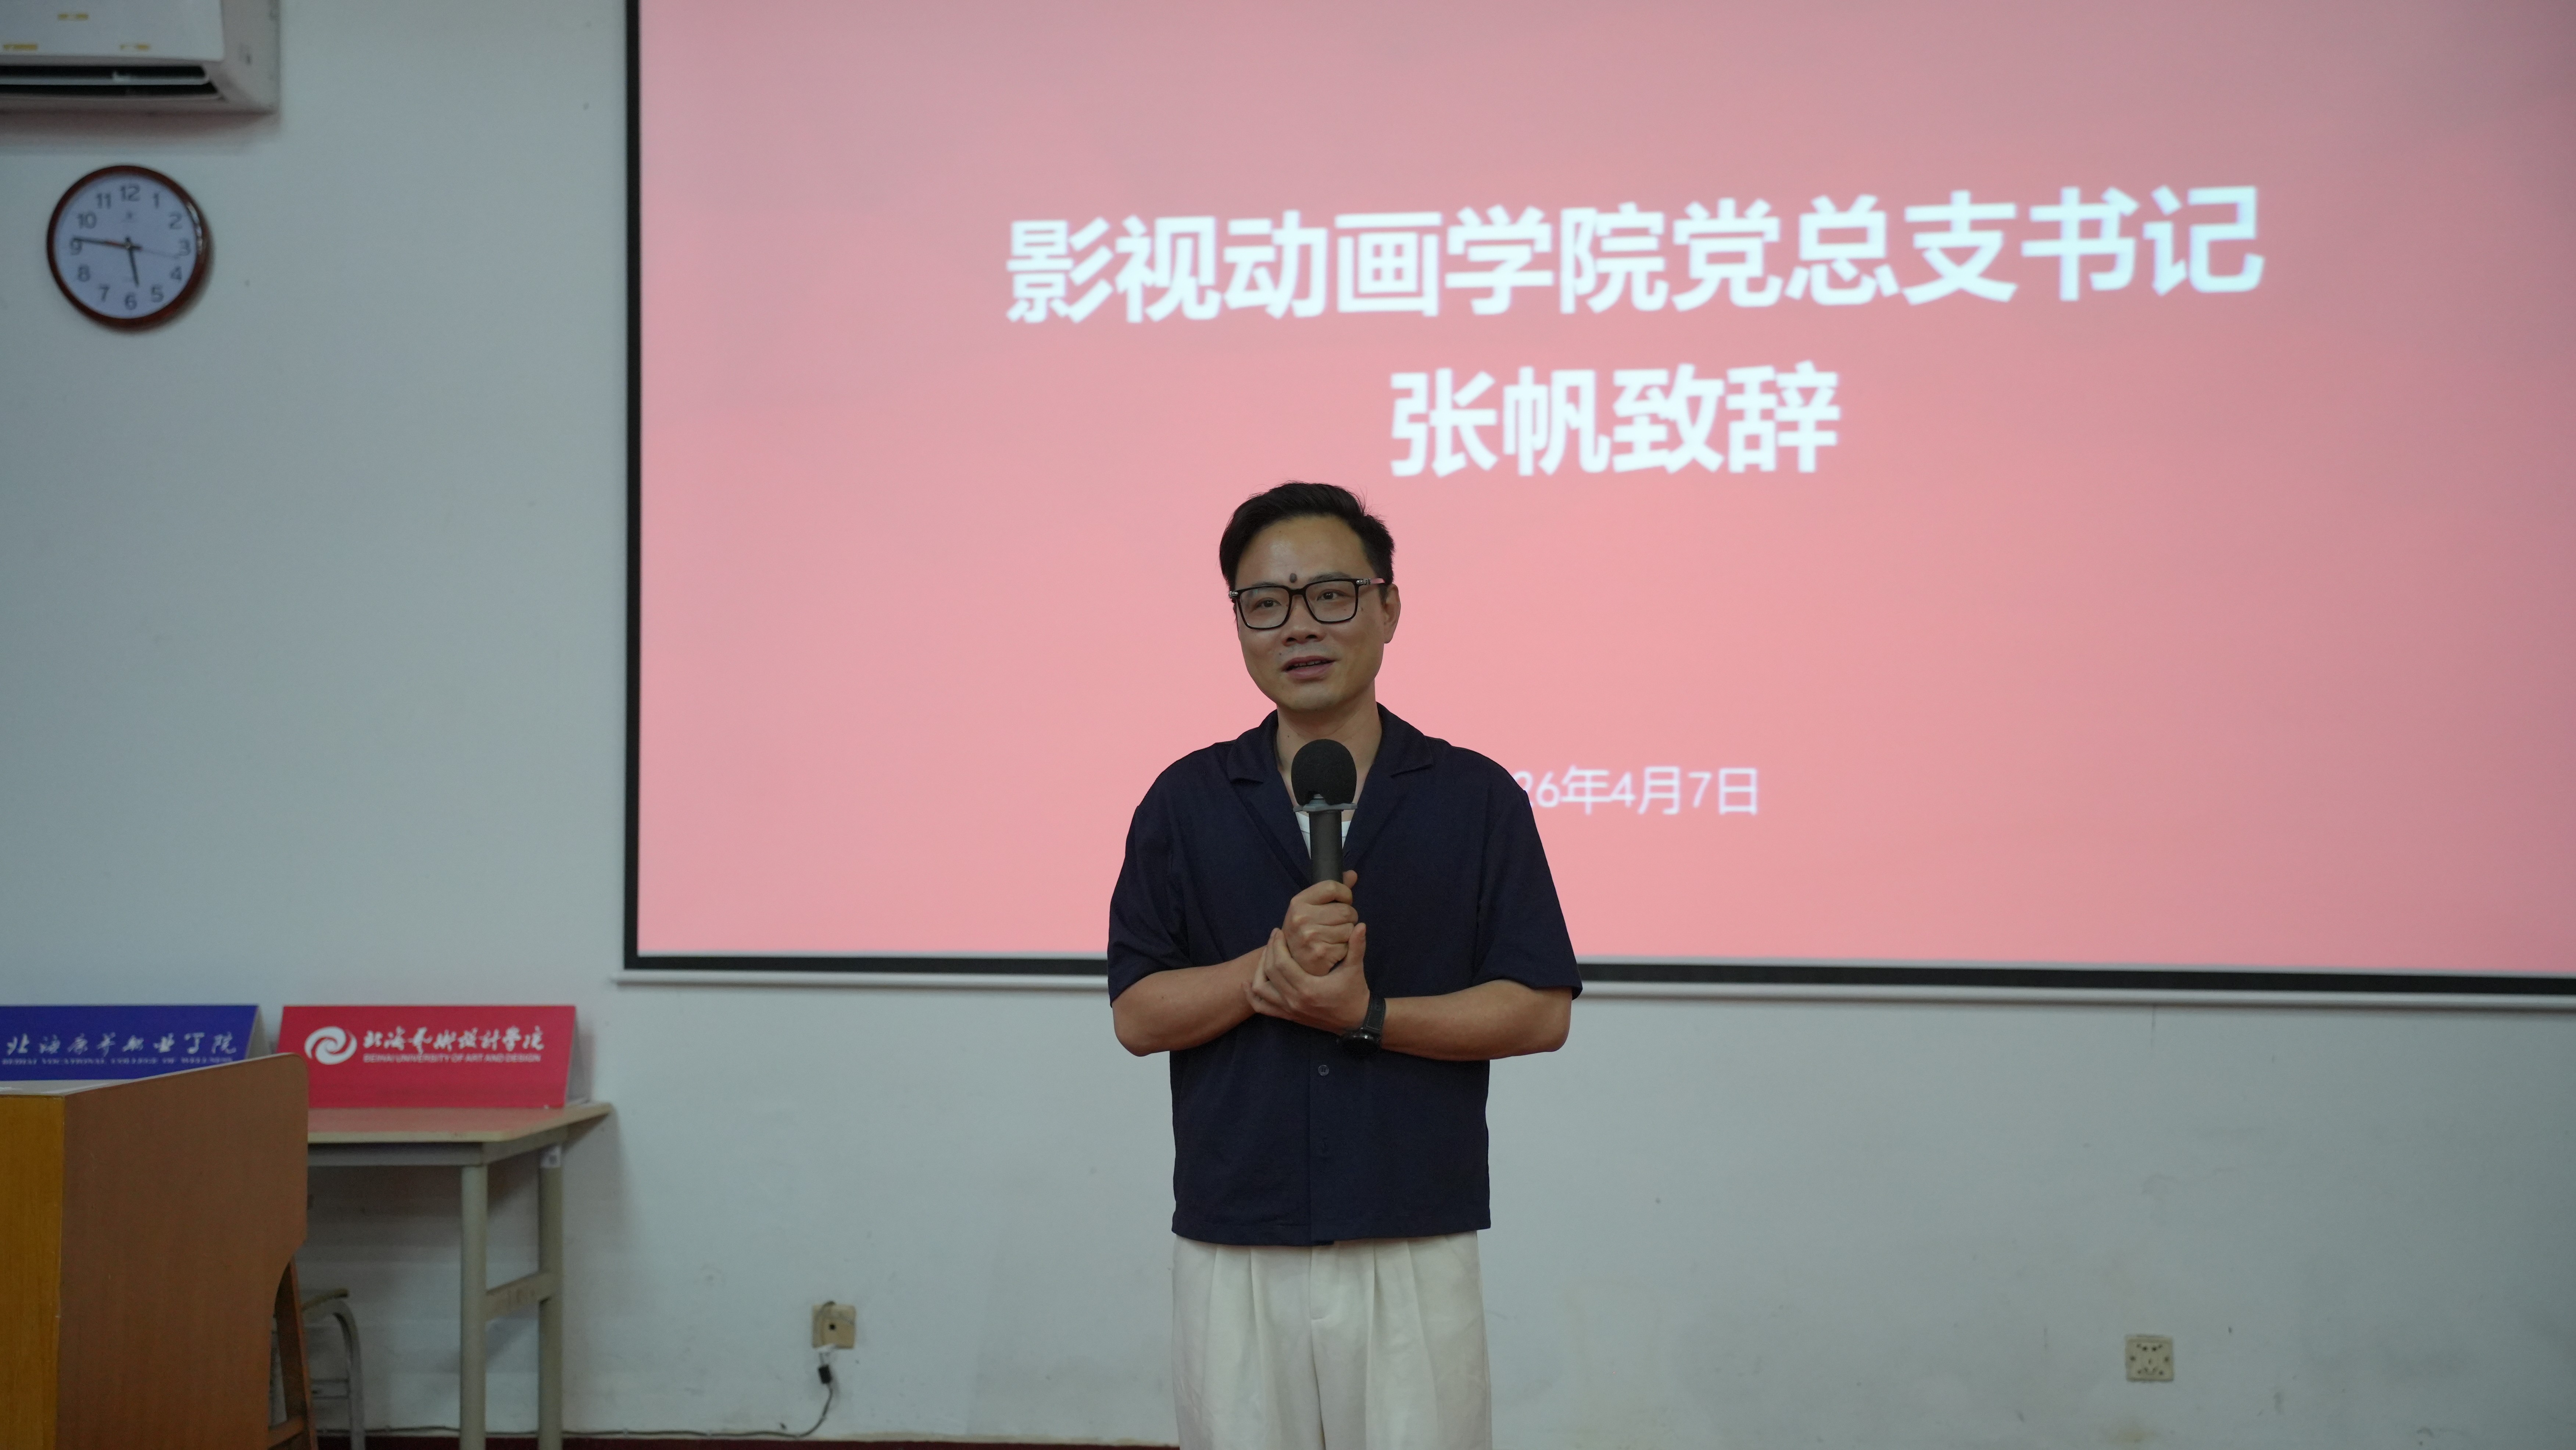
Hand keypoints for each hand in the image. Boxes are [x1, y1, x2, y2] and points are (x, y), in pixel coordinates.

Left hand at [1246, 924, 1370, 1033]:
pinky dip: (1252, 995)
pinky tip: (1248, 983)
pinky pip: (1262, 1008)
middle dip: (1268, 951)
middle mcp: (1294, 1001)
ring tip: (1266, 955)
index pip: (1281, 964)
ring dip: (1258, 971)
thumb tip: (1362, 925)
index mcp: (1308, 988)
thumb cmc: (1355, 992)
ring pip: (1260, 990)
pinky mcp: (1288, 1016)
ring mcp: (1289, 1010)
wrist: (1356, 1021)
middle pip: (1269, 973)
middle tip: (1274, 937)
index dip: (1277, 945)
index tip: (1278, 931)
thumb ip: (1357, 946)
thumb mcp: (1356, 969)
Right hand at [1281, 871, 1358, 975]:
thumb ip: (1333, 891)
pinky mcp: (1320, 953)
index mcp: (1298, 902)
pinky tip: (1334, 950)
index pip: (1332, 887)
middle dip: (1349, 918)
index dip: (1345, 894)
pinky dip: (1345, 949)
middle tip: (1339, 924)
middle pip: (1346, 910)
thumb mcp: (1312, 907)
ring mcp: (1309, 936)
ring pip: (1350, 928)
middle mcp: (1301, 918)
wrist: (1295, 963)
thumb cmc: (1307, 931)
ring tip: (1335, 937)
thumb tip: (1353, 874)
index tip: (1344, 901)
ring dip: (1348, 934)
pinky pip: (1348, 946)